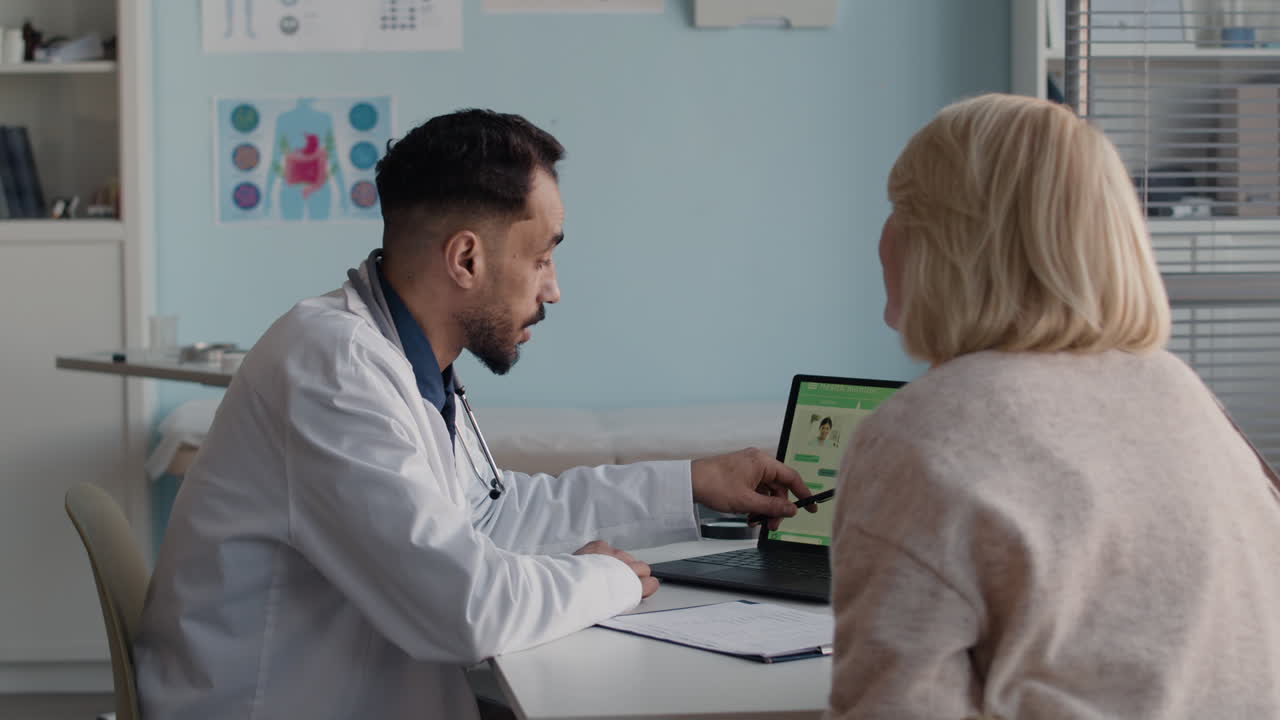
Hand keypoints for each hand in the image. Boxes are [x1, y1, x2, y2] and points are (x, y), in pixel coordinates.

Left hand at [574, 540, 658, 598]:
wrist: (566, 589)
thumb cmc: (586, 602)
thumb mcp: (611, 608)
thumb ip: (623, 598)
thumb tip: (625, 595)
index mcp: (631, 587)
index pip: (651, 583)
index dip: (644, 586)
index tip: (639, 589)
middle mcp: (627, 567)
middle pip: (643, 567)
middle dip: (634, 573)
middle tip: (622, 581)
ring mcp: (613, 554)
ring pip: (625, 556)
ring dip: (618, 562)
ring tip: (603, 572)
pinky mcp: (599, 546)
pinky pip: (607, 547)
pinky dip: (602, 553)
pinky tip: (593, 562)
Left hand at [691, 448, 813, 530]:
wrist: (688, 482)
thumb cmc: (714, 485)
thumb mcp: (748, 501)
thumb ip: (772, 507)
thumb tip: (792, 510)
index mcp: (762, 462)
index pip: (791, 477)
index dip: (803, 493)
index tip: (811, 507)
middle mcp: (757, 461)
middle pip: (778, 486)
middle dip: (778, 507)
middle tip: (773, 525)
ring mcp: (747, 467)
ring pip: (766, 490)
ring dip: (765, 508)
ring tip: (757, 523)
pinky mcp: (739, 474)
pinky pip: (755, 489)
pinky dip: (755, 503)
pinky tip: (749, 516)